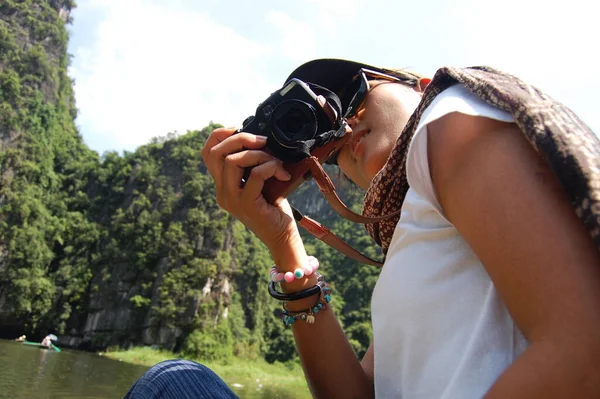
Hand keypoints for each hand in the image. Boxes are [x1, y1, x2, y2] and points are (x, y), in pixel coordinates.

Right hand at [201, 127, 305, 258]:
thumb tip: (262, 138)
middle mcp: (222, 192)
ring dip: (259, 154)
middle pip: (218, 153)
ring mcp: (232, 199)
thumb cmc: (275, 207)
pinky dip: (271, 167)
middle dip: (241, 139)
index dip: (219, 135)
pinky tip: (283, 175)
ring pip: (233, 161)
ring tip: (276, 162)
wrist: (282, 236)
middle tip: (264, 141)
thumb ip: (253, 164)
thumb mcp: (261, 181)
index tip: (239, 128)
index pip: (207, 153)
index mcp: (222, 185)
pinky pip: (255, 175)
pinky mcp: (246, 204)